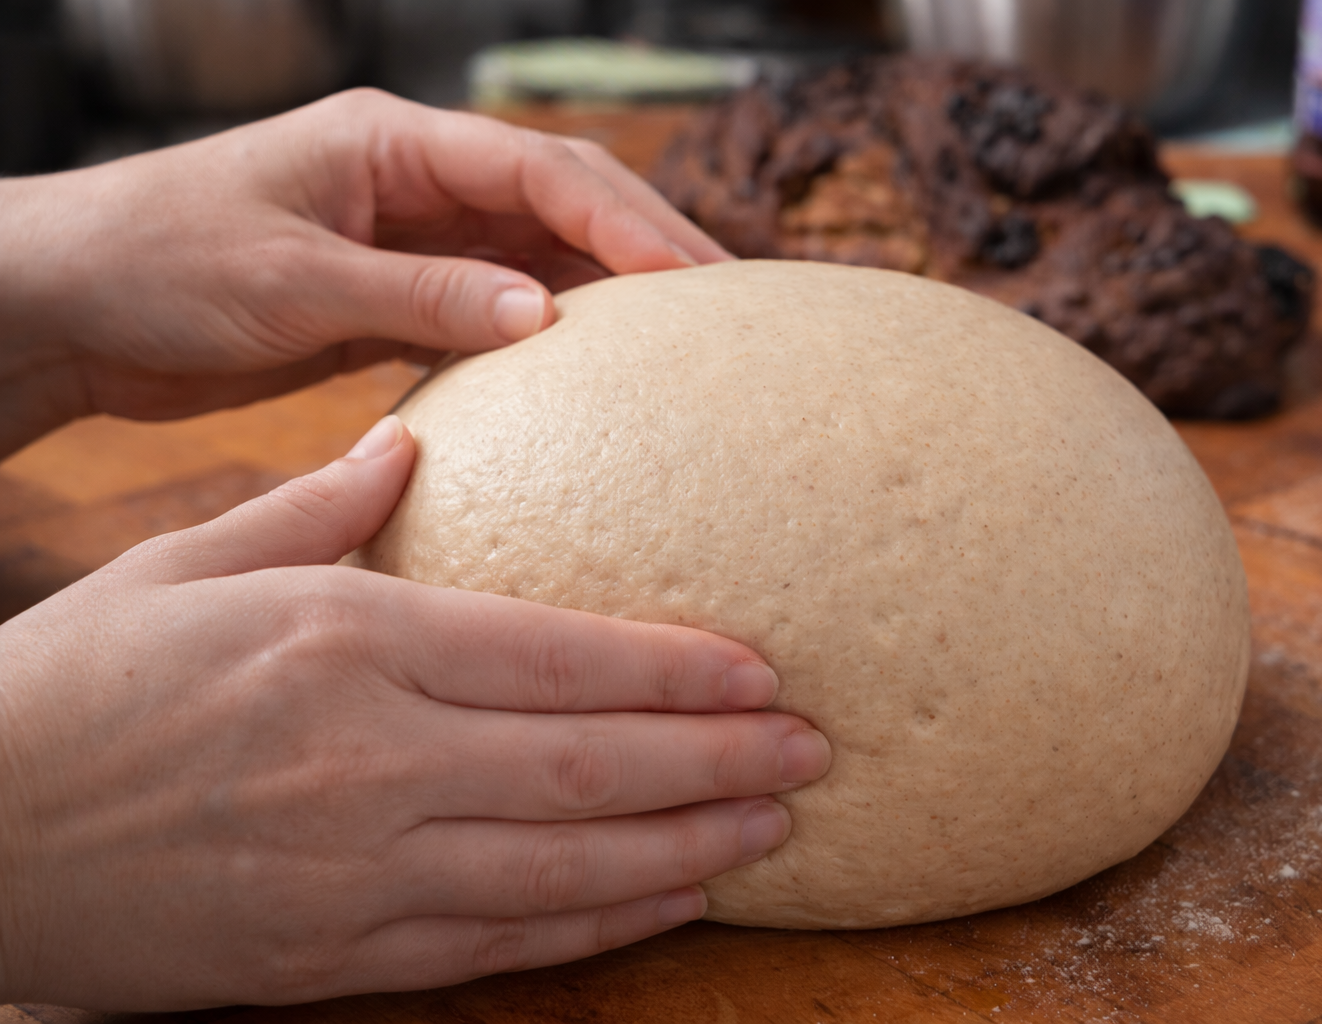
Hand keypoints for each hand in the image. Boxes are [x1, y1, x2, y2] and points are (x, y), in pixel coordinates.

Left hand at [0, 88, 731, 455]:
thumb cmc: (155, 262)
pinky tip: (592, 370)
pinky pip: (491, 307)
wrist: (69, 306)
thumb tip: (543, 312)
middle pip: (559, 201)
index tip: (689, 278)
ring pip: (535, 254)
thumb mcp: (290, 276)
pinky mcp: (392, 295)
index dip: (624, 219)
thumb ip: (419, 293)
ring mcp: (408, 237)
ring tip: (682, 344)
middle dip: (643, 246)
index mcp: (391, 144)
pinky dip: (546, 334)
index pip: (539, 169)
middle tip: (723, 305)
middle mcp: (412, 180)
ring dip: (606, 293)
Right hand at [0, 418, 827, 1009]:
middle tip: (817, 751)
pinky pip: (500, 947)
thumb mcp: (191, 564)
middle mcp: (369, 759)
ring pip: (567, 870)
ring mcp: (355, 872)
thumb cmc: (79, 680)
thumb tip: (412, 443)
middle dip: (720, 761)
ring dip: (687, 850)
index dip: (678, 669)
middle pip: (590, 764)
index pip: (559, 655)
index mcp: (345, 641)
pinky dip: (599, 928)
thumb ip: (321, 506)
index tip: (765, 670)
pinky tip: (671, 902)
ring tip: (776, 829)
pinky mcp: (331, 957)